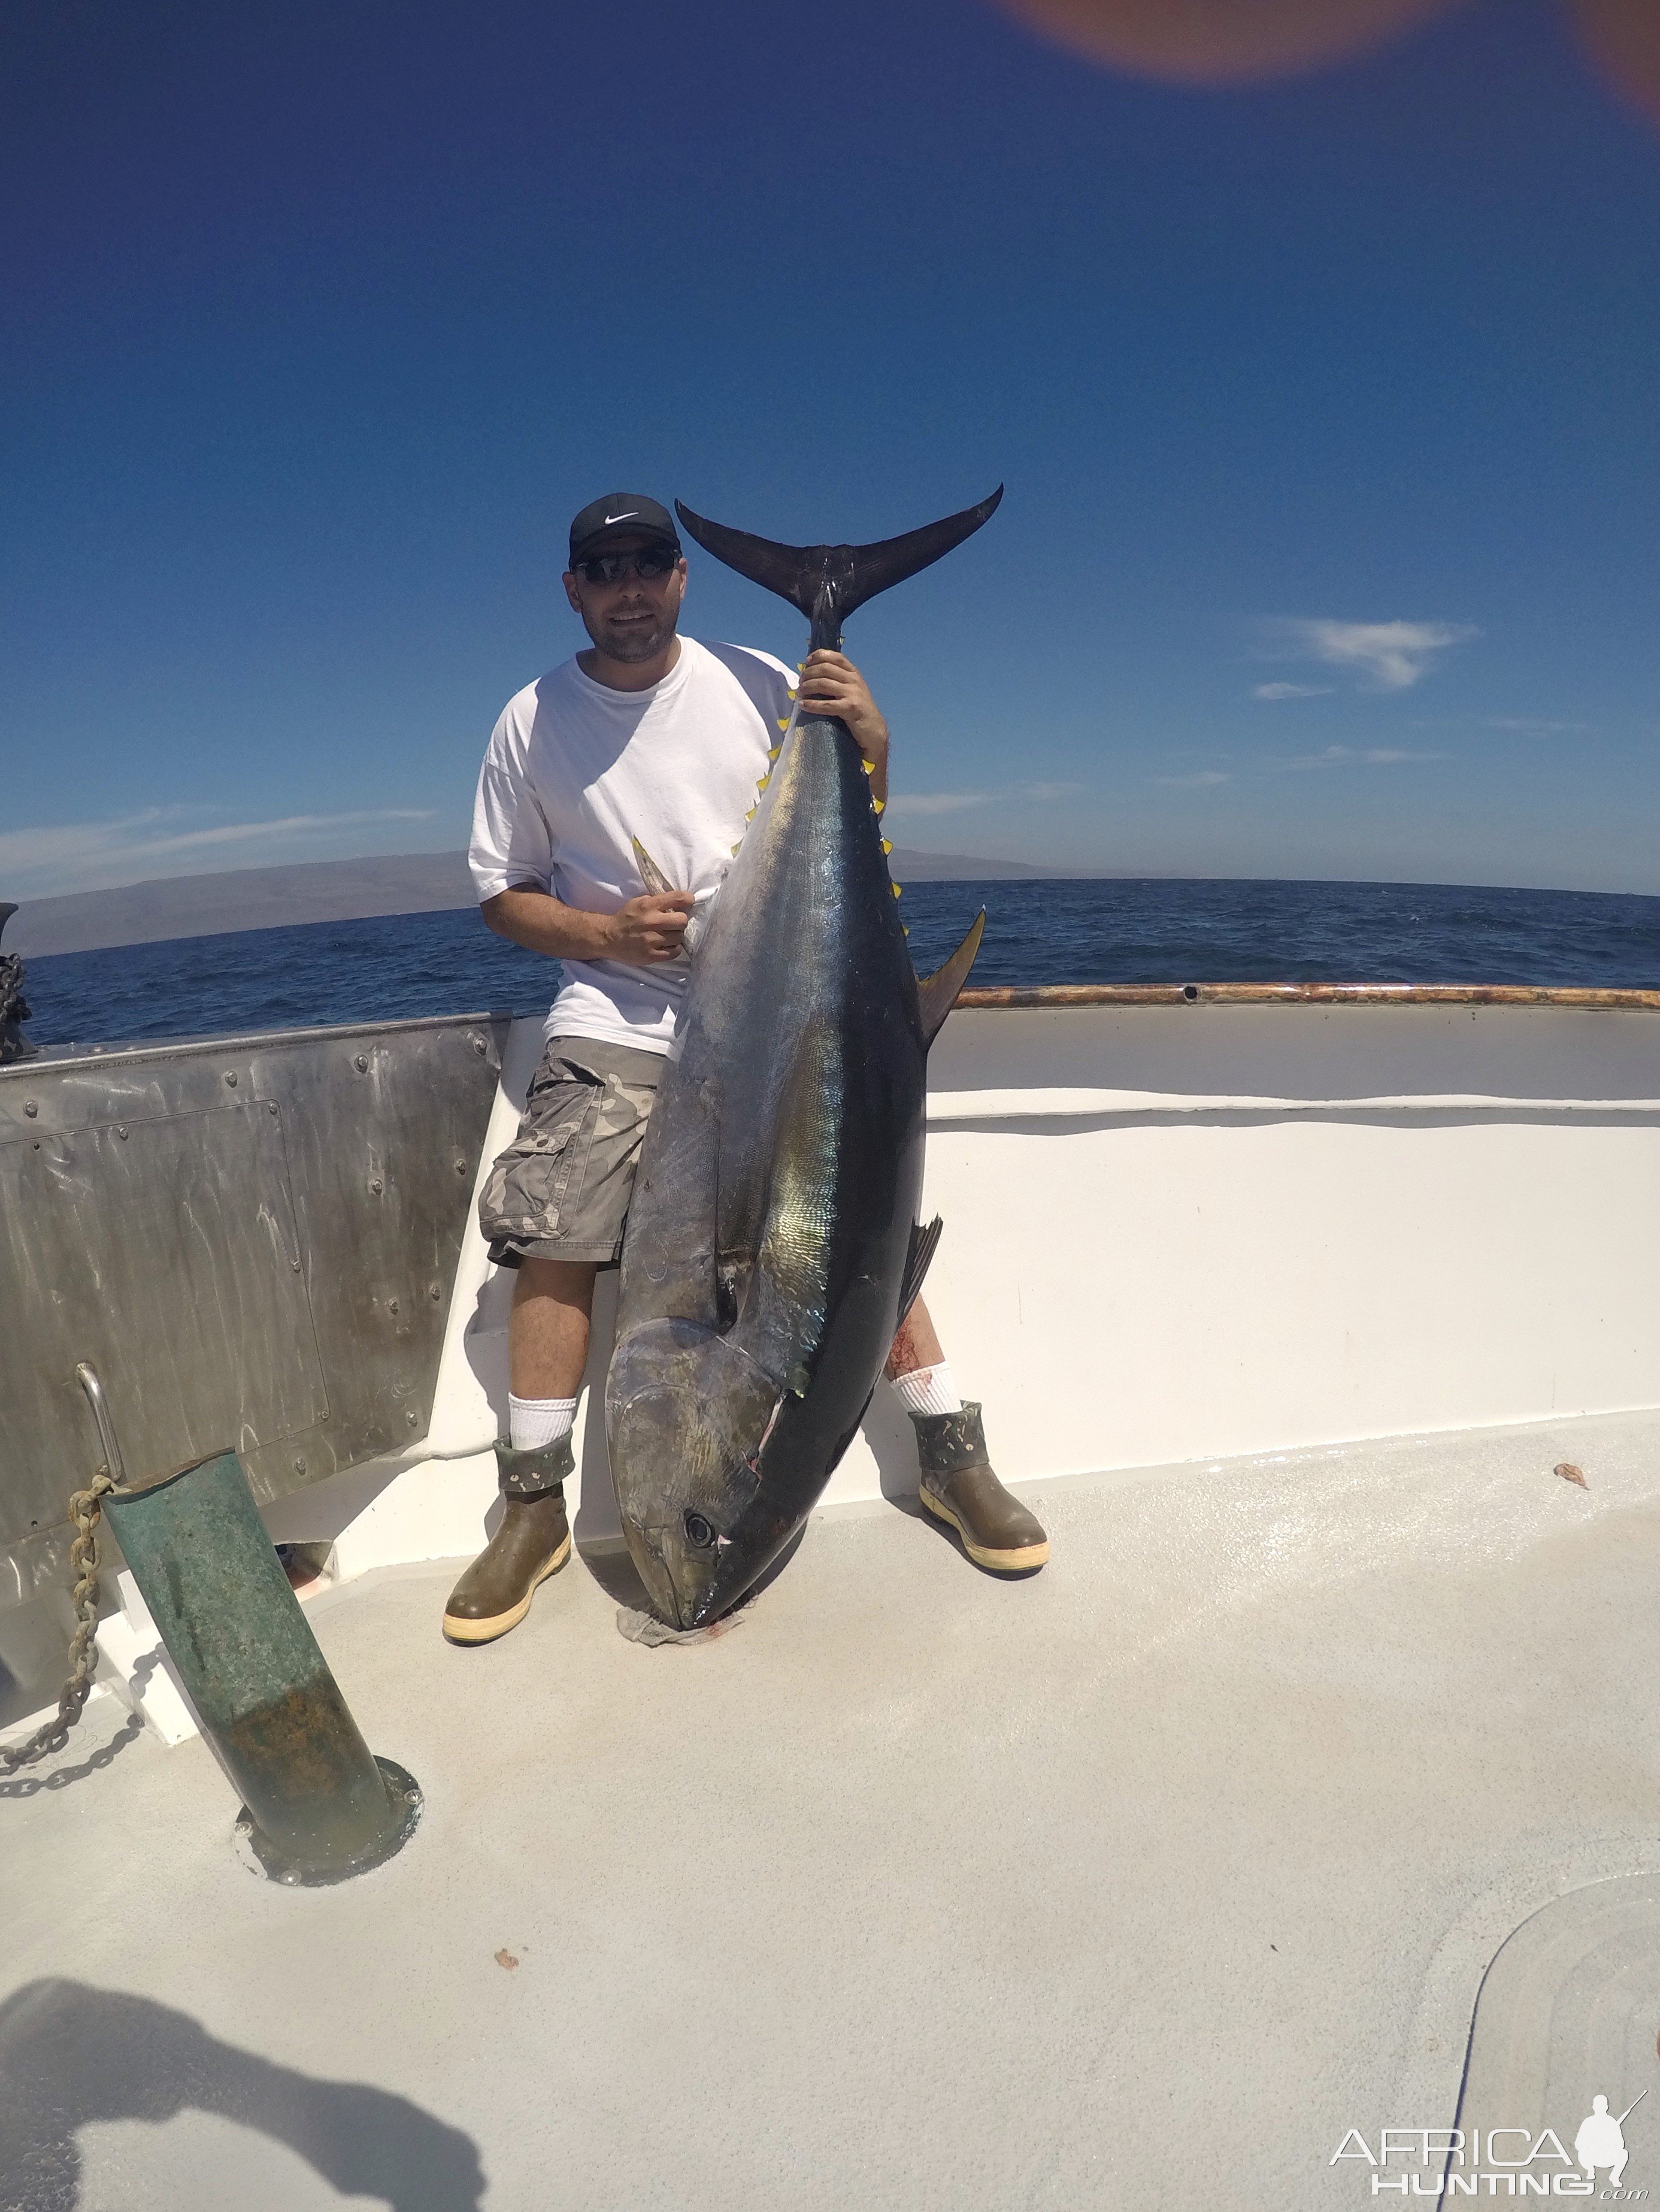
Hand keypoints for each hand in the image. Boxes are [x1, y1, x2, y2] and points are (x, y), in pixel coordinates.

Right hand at [604, 890, 694, 963]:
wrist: (609, 938)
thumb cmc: (626, 918)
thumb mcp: (638, 902)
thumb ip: (656, 900)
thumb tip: (678, 901)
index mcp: (648, 905)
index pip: (678, 898)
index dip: (688, 899)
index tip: (688, 902)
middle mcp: (651, 921)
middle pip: (682, 920)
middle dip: (680, 921)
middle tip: (674, 923)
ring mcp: (651, 940)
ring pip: (679, 937)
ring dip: (676, 936)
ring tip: (668, 935)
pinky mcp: (651, 955)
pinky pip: (674, 952)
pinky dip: (673, 948)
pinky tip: (667, 945)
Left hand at [797, 650, 889, 770]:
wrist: (874, 729)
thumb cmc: (858, 709)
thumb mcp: (851, 689)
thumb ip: (838, 680)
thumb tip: (812, 674)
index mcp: (853, 673)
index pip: (835, 657)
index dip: (819, 656)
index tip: (807, 661)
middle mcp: (854, 680)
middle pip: (825, 668)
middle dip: (808, 673)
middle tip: (800, 682)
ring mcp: (853, 693)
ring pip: (823, 683)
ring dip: (807, 687)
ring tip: (799, 693)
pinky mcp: (851, 708)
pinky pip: (826, 705)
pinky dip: (812, 704)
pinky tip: (803, 705)